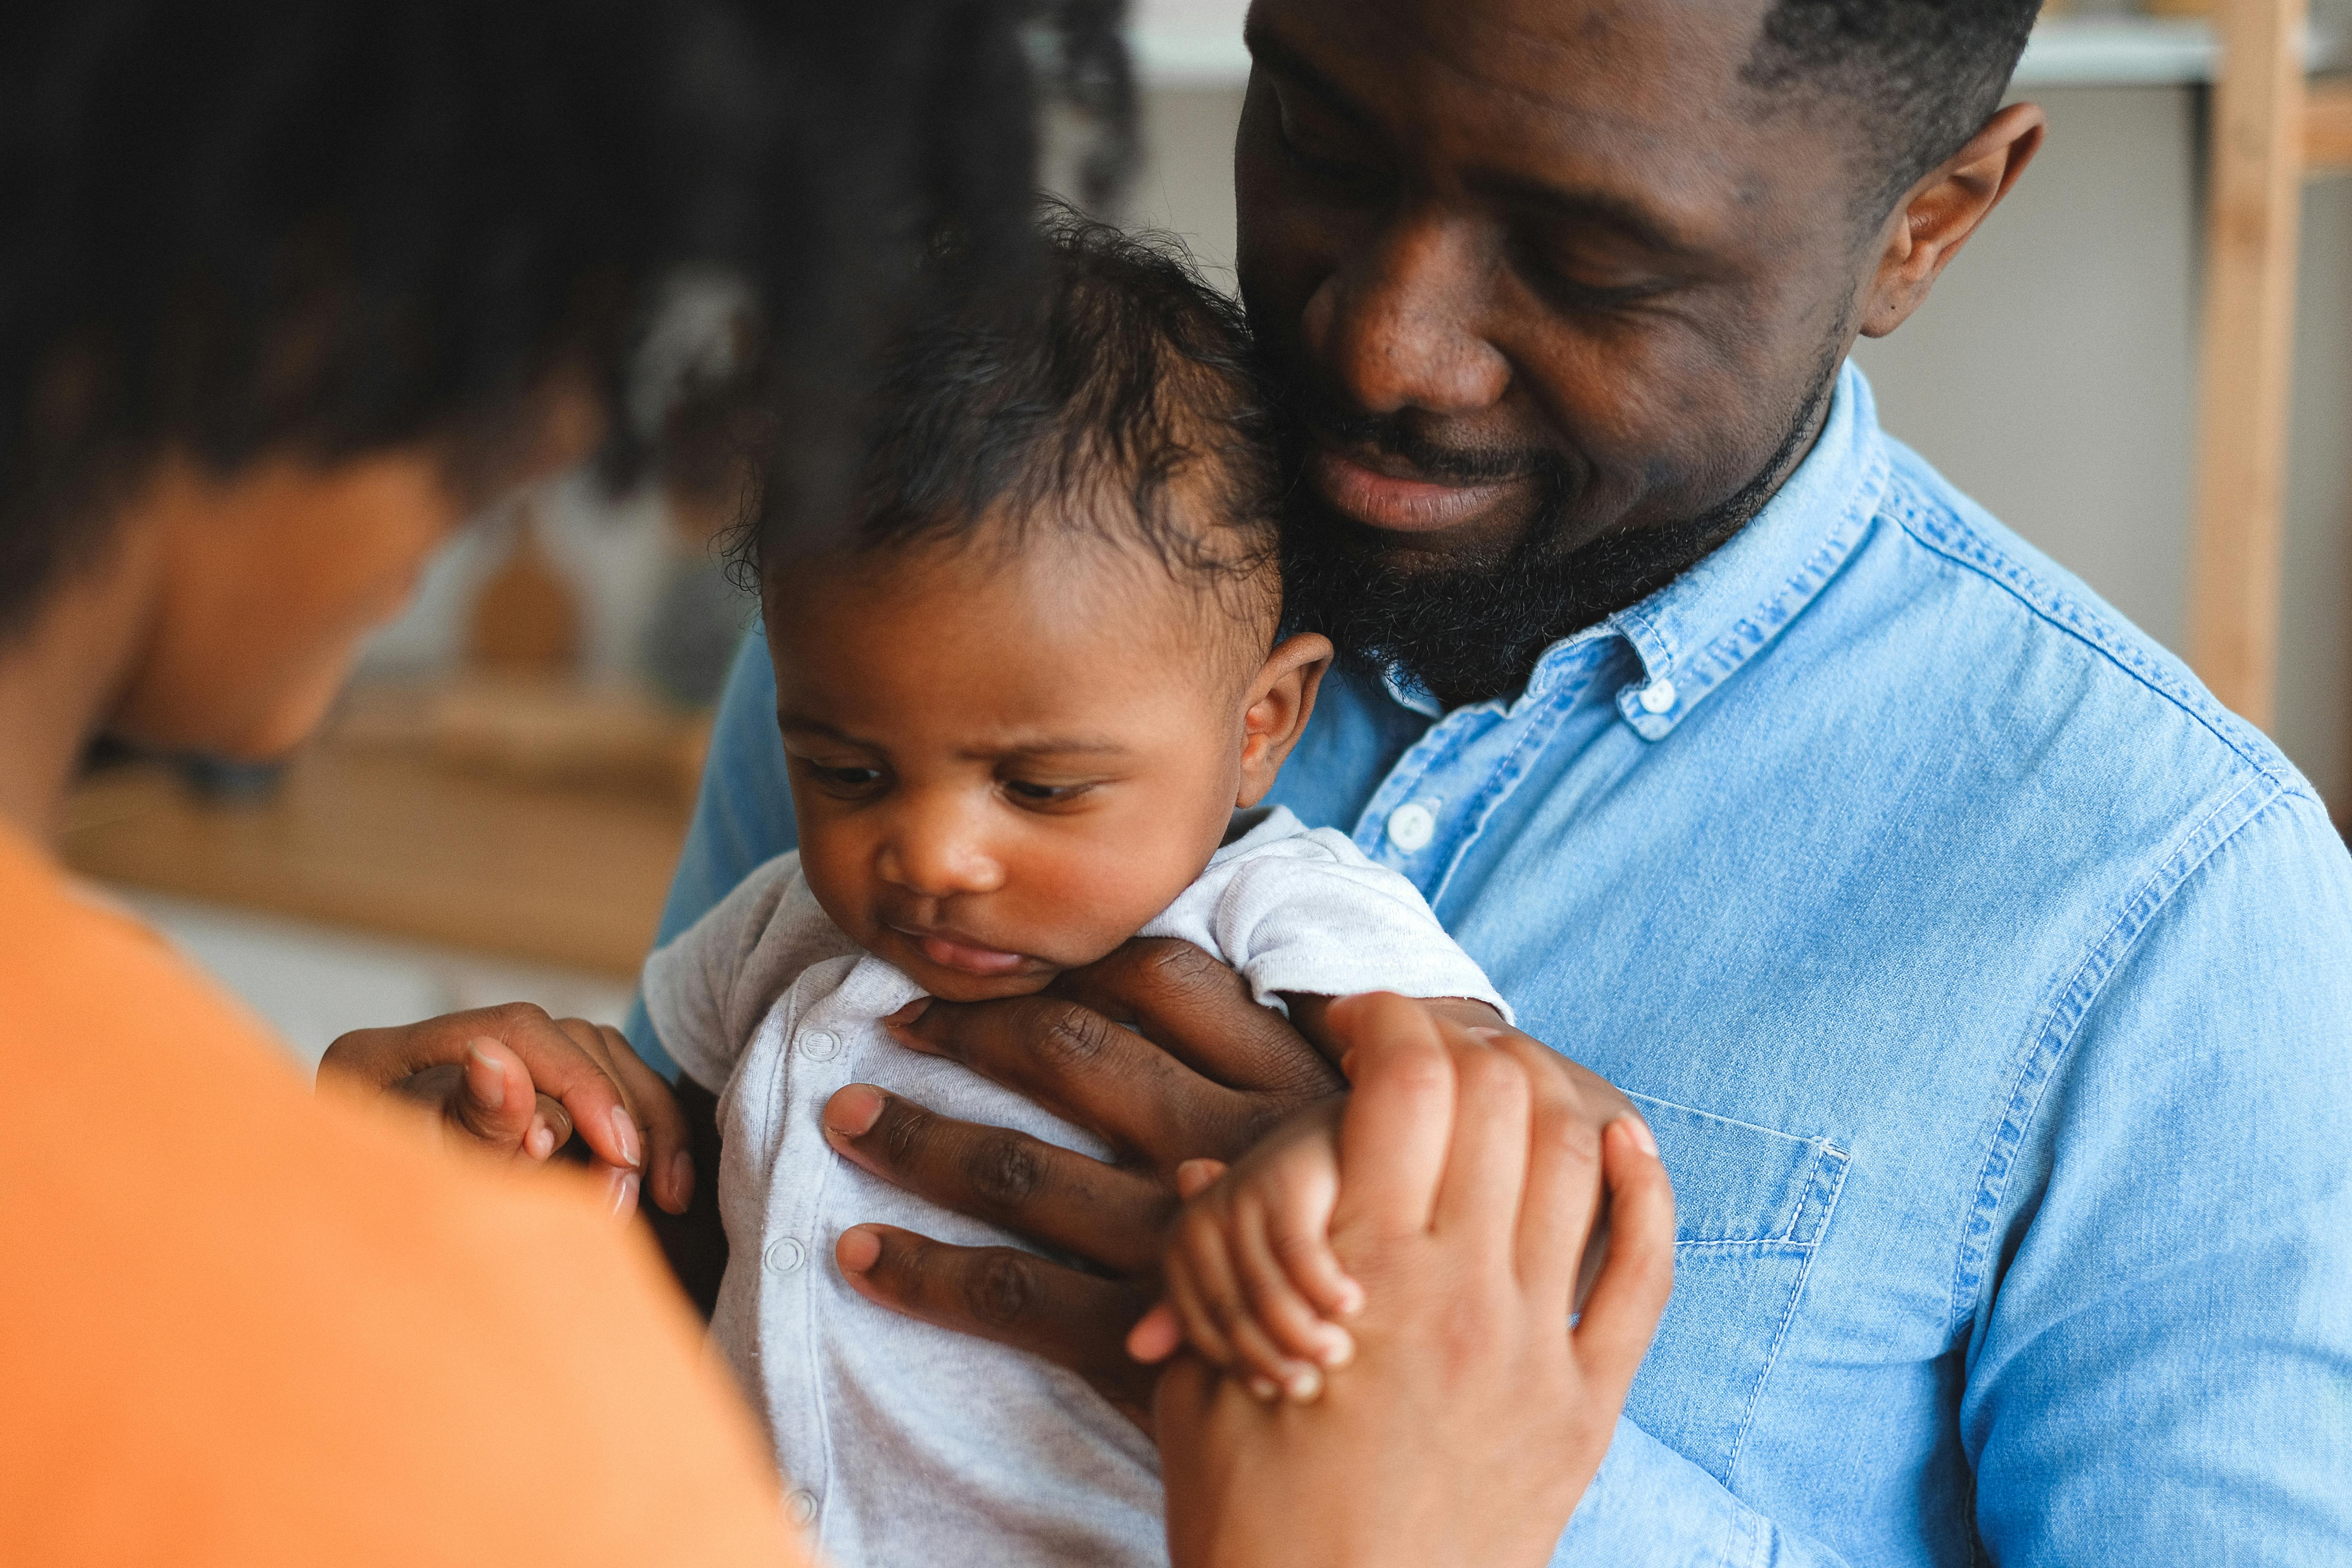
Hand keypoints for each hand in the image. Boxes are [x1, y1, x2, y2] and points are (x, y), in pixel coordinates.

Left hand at [317, 1004, 693, 1217]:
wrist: (368, 1304)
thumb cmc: (384, 1252)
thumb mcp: (427, 1188)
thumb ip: (468, 1125)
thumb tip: (496, 1059)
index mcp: (381, 1058)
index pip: (513, 1030)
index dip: (581, 1084)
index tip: (623, 1156)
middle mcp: (430, 1050)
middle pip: (567, 1039)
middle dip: (618, 1113)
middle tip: (639, 1191)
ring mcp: (479, 1068)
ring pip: (600, 1055)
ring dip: (645, 1123)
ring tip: (664, 1196)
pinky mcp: (519, 1098)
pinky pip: (604, 1087)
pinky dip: (639, 1131)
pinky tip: (660, 1183)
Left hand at [824, 938, 1344, 1420]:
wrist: (1414, 1392)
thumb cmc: (1392, 1242)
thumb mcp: (1393, 1130)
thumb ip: (1339, 1054)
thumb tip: (1308, 983)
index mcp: (1285, 1081)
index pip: (1158, 979)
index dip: (1066, 962)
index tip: (1004, 964)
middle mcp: (1225, 1146)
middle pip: (1068, 1055)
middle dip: (968, 1027)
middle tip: (895, 1021)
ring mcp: (1176, 1241)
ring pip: (1015, 1168)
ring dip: (914, 1139)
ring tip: (846, 1118)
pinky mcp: (1140, 1334)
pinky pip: (1006, 1293)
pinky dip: (920, 1274)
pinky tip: (860, 1258)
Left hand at [1126, 1101, 1361, 1401]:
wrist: (1338, 1142)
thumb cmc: (1290, 1216)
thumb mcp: (1241, 1266)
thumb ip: (1195, 1308)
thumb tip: (1135, 1352)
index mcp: (1180, 1248)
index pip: (1202, 1332)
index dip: (1241, 1367)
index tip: (1278, 1392)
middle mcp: (1197, 1223)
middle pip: (1234, 1318)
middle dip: (1275, 1359)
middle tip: (1314, 1383)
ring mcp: (1237, 1201)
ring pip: (1267, 1295)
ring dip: (1306, 1332)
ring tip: (1339, 1351)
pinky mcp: (1280, 1187)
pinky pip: (1302, 1259)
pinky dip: (1328, 1288)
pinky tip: (1353, 1303)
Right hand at [1155, 993, 1675, 1567]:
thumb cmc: (1253, 1522)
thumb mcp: (1204, 1381)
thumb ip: (1213, 1268)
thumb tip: (1205, 1176)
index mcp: (1366, 1273)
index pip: (1408, 1079)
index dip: (1386, 1018)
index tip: (1357, 1018)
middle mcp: (1465, 1292)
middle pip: (1500, 1096)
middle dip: (1459, 1044)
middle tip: (1423, 1050)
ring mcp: (1537, 1348)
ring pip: (1574, 1162)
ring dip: (1543, 1098)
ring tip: (1500, 1085)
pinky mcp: (1587, 1407)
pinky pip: (1643, 1274)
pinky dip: (1643, 1192)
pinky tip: (1619, 1143)